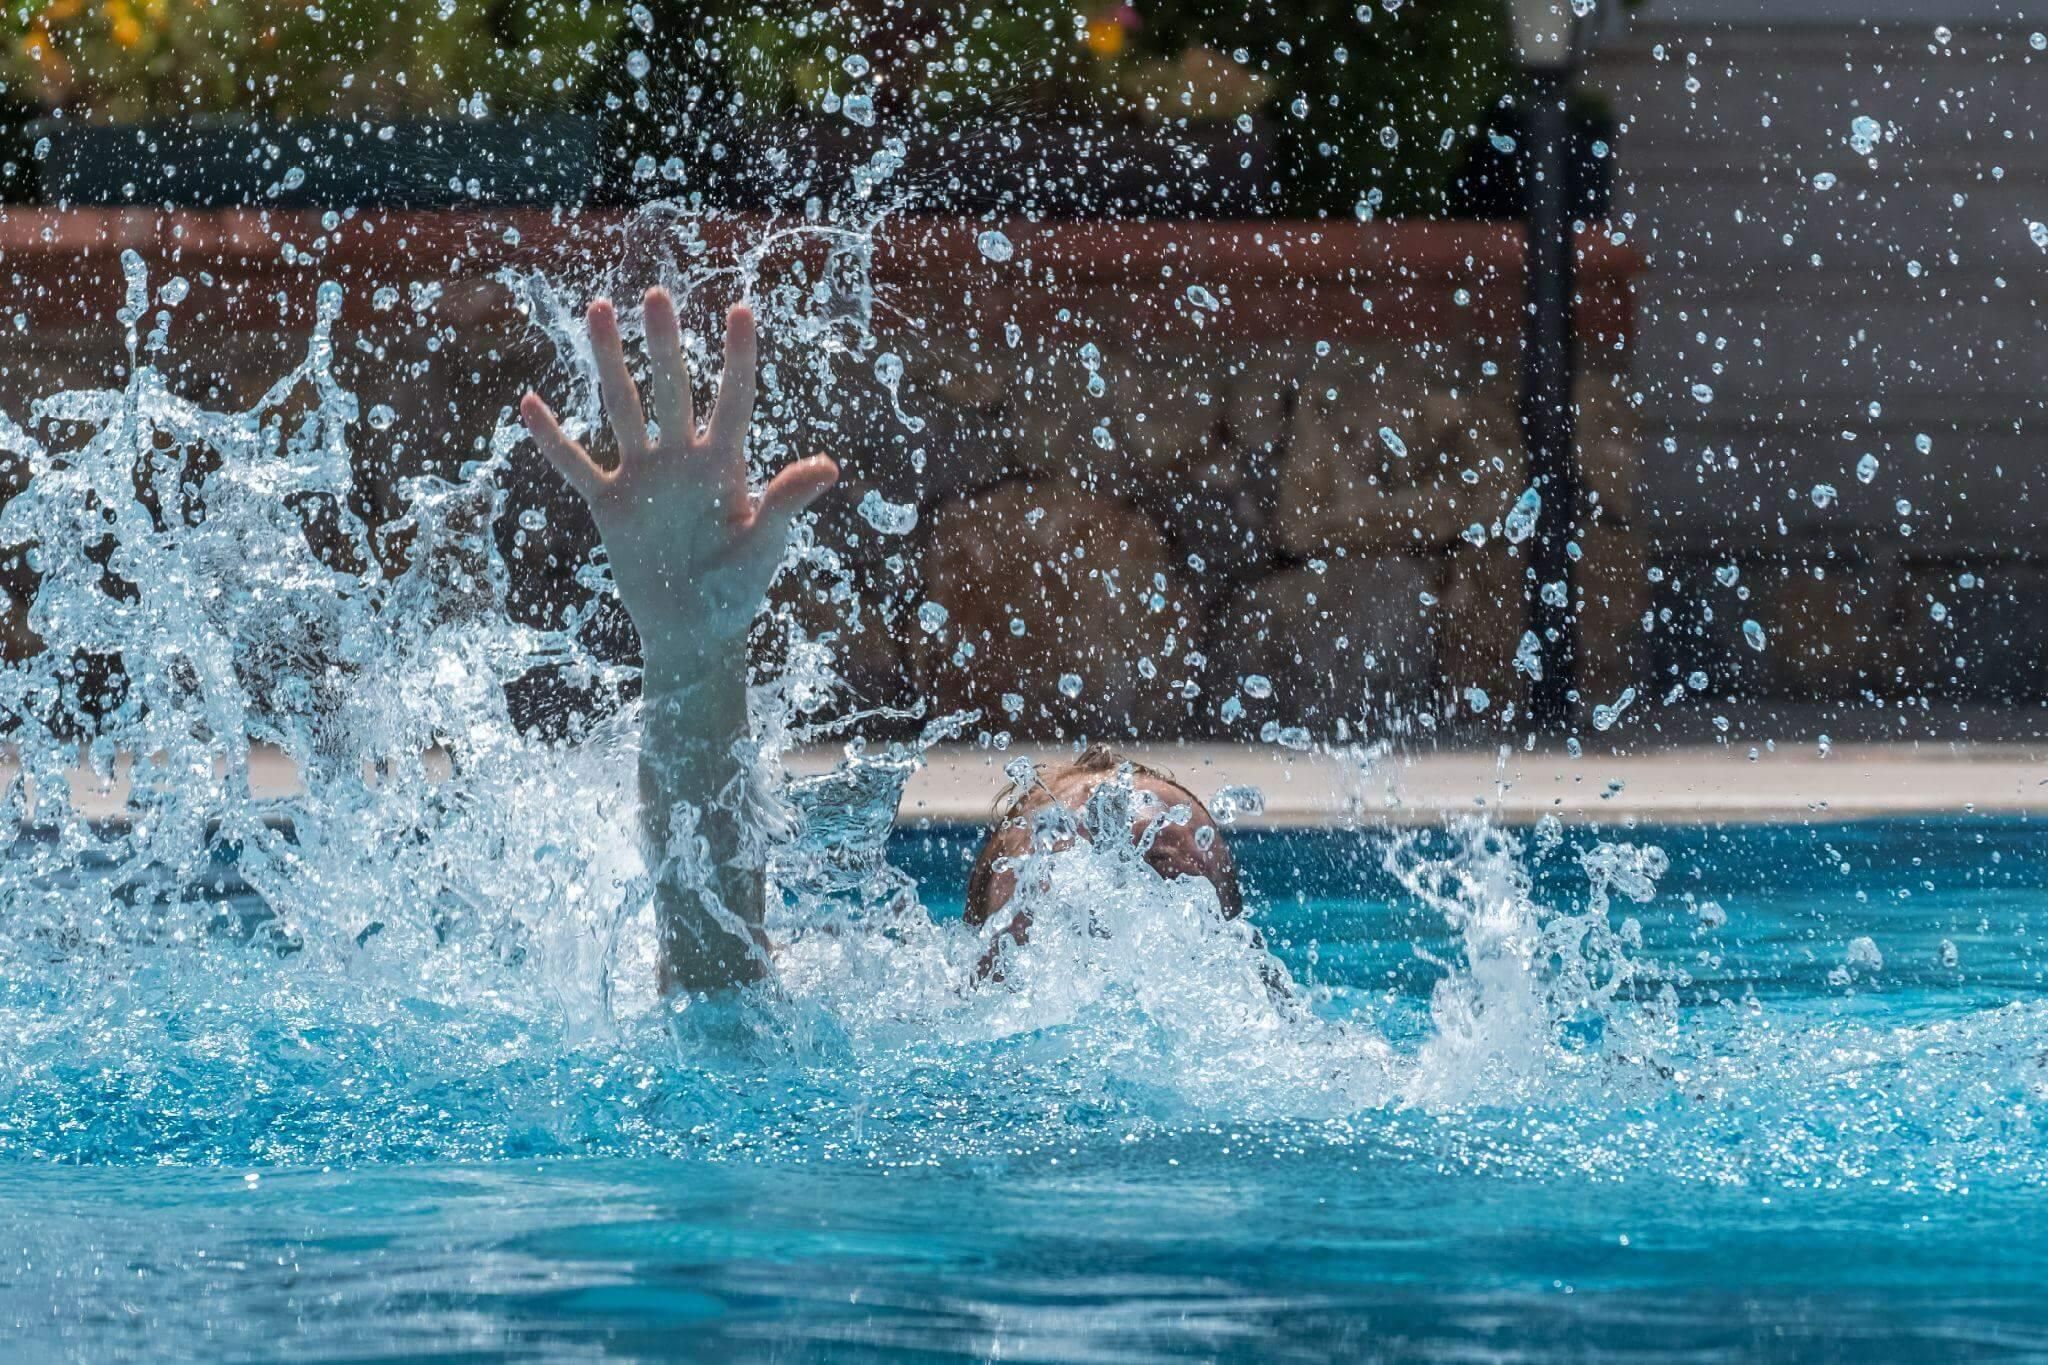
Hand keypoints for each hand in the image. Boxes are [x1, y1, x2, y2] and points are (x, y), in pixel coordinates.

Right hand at [520, 289, 837, 692]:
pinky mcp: (610, 505)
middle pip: (672, 390)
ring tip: (598, 309)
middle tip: (656, 296)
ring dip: (610, 362)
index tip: (741, 309)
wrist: (695, 631)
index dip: (737, 357)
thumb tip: (828, 466)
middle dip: (664, 344)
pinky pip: (577, 465)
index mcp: (725, 465)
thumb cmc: (739, 590)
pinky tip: (530, 403)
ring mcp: (643, 477)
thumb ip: (786, 502)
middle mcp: (683, 460)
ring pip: (623, 409)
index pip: (733, 400)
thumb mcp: (765, 545)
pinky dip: (553, 439)